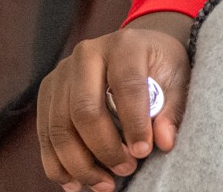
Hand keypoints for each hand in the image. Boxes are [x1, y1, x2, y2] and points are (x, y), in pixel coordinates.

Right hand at [37, 12, 192, 191]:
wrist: (138, 48)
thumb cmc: (161, 64)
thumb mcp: (178, 78)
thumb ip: (172, 109)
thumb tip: (164, 142)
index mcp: (124, 45)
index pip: (126, 86)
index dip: (134, 123)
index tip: (144, 152)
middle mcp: (86, 55)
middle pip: (84, 110)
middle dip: (104, 148)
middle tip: (126, 170)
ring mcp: (60, 74)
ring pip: (59, 127)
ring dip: (79, 163)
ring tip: (104, 184)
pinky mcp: (47, 93)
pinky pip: (45, 134)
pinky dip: (57, 163)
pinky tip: (75, 182)